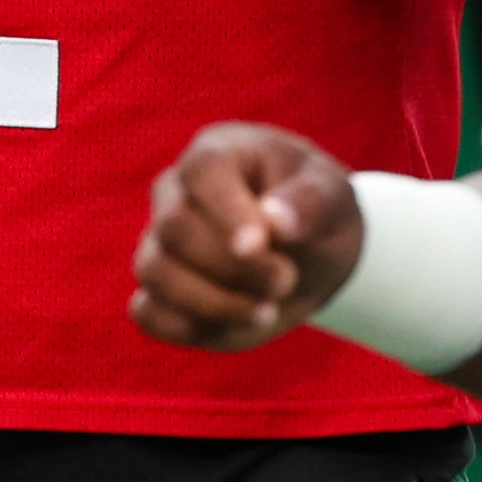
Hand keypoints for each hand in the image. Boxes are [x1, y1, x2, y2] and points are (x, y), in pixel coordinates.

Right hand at [132, 124, 365, 350]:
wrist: (312, 252)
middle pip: (175, 227)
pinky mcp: (161, 292)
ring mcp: (160, 242)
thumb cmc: (316, 209)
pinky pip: (149, 313)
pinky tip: (234, 325)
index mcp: (217, 154)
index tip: (260, 245)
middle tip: (286, 280)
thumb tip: (276, 221)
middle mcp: (176, 194)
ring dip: (213, 303)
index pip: (202, 172)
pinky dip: (186, 327)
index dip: (225, 210)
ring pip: (155, 271)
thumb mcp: (332, 194)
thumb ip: (309, 201)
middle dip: (232, 265)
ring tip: (267, 312)